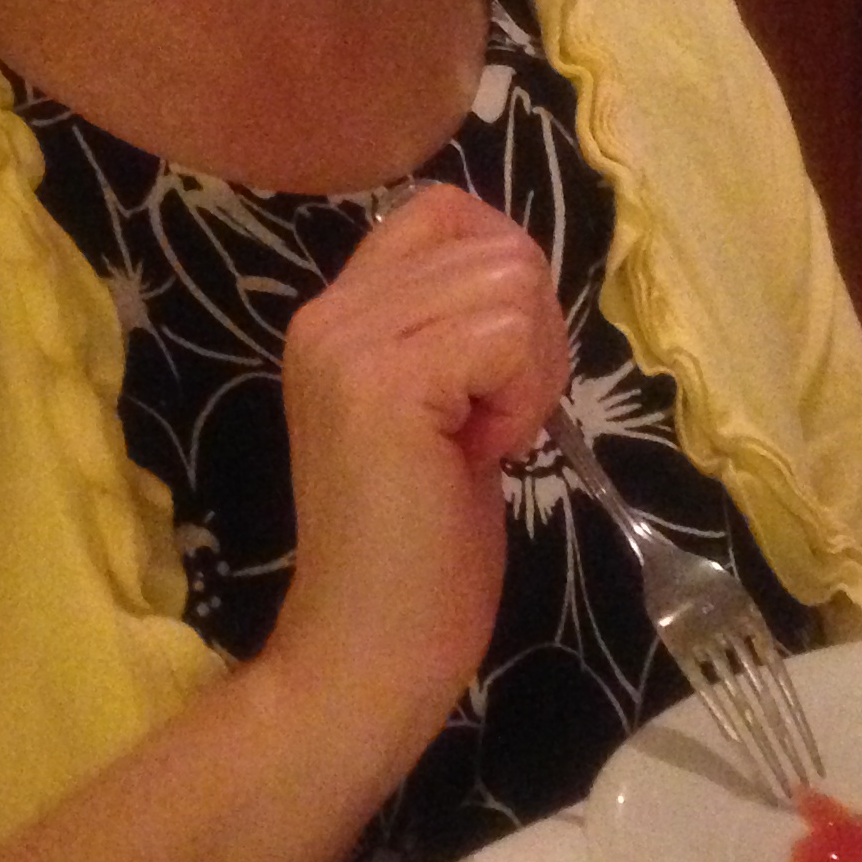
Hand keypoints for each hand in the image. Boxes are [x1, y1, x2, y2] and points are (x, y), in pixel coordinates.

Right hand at [260, 184, 567, 762]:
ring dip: (530, 368)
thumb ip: (452, 331)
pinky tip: (483, 454)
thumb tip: (520, 271)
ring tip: (483, 440)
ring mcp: (350, 343)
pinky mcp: (386, 383)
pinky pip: (507, 335)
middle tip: (493, 420)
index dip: (504, 275)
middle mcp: (329, 311)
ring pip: (511, 281)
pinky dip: (522, 396)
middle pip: (497, 242)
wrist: (366, 650)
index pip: (447, 211)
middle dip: (532, 332)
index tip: (491, 371)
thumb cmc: (418, 549)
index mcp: (336, 313)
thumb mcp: (438, 408)